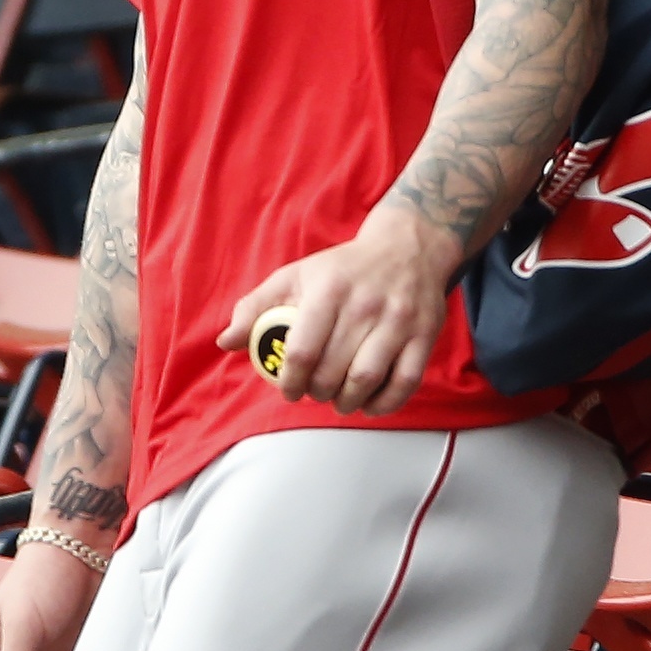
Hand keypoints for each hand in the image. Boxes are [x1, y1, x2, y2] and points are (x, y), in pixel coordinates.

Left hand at [217, 204, 462, 415]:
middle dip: (318, 392)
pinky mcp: (424, 334)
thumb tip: (226, 342)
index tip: (288, 389)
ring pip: (367, 379)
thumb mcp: (295, 275)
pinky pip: (404, 382)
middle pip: (333, 370)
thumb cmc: (343, 269)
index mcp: (329, 290)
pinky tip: (369, 403)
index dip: (290, 380)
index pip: (302, 349)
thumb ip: (256, 307)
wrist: (409, 247)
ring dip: (347, 402)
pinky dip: (384, 403)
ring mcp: (399, 321)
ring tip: (339, 400)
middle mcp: (365, 305)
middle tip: (314, 393)